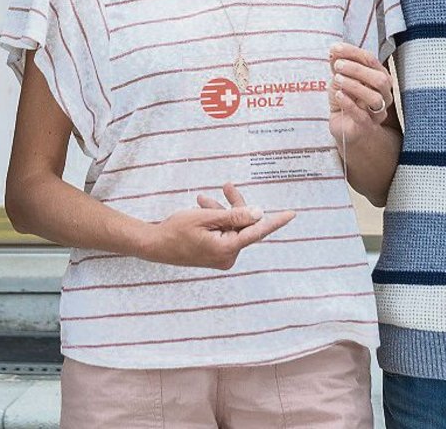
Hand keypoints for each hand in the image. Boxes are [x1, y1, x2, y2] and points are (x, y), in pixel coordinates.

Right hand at [142, 182, 295, 268]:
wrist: (154, 245)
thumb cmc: (176, 230)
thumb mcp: (206, 217)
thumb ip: (234, 215)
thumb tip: (259, 213)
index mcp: (227, 249)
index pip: (257, 231)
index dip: (275, 221)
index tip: (291, 214)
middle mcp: (227, 256)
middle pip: (243, 226)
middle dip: (235, 206)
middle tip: (227, 186)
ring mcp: (222, 257)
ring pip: (232, 227)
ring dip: (221, 212)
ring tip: (202, 200)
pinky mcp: (216, 255)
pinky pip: (224, 233)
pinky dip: (217, 221)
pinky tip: (204, 209)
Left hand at [329, 42, 393, 142]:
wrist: (345, 126)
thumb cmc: (347, 100)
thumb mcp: (340, 79)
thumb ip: (339, 65)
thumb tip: (334, 50)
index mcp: (379, 77)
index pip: (371, 60)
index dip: (353, 52)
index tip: (335, 48)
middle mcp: (384, 94)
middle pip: (379, 79)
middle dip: (357, 69)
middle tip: (337, 66)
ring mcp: (378, 112)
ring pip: (374, 98)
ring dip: (354, 86)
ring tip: (337, 80)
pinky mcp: (367, 126)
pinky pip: (362, 116)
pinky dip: (349, 103)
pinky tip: (339, 95)